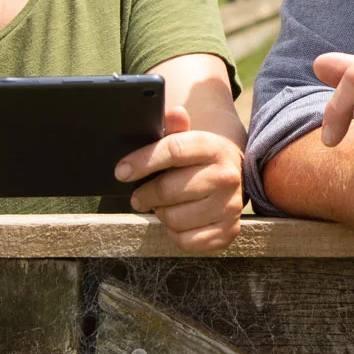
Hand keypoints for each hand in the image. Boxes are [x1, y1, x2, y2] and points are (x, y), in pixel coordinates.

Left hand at [118, 106, 244, 252]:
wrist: (232, 176)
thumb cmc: (198, 159)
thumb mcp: (187, 139)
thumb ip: (175, 128)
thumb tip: (175, 113)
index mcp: (214, 147)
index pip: (174, 151)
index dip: (142, 161)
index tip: (121, 172)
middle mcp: (227, 176)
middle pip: (168, 190)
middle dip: (145, 194)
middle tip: (140, 195)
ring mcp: (231, 206)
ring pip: (174, 218)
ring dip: (161, 213)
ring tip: (166, 205)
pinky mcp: (229, 231)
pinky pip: (186, 241)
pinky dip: (175, 233)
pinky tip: (180, 220)